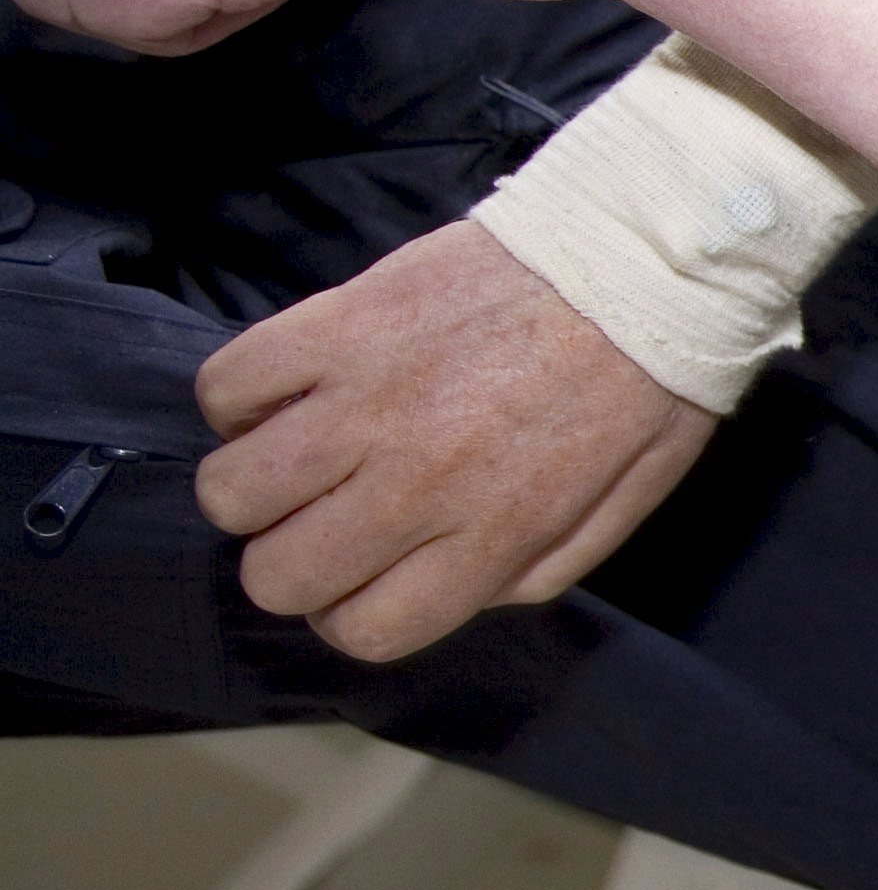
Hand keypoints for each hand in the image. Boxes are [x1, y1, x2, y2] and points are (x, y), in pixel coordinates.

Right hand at [194, 222, 716, 661]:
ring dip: (254, 486)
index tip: (364, 577)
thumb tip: (449, 595)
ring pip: (229, 491)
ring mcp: (364, 401)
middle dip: (291, 563)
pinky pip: (224, 387)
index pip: (364, 631)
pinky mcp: (334, 323)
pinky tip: (292, 391)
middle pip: (277, 577)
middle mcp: (413, 482)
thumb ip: (528, 571)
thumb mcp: (616, 510)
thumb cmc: (641, 385)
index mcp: (491, 535)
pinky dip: (240, 398)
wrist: (638, 258)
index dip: (352, 614)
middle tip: (326, 519)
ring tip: (304, 454)